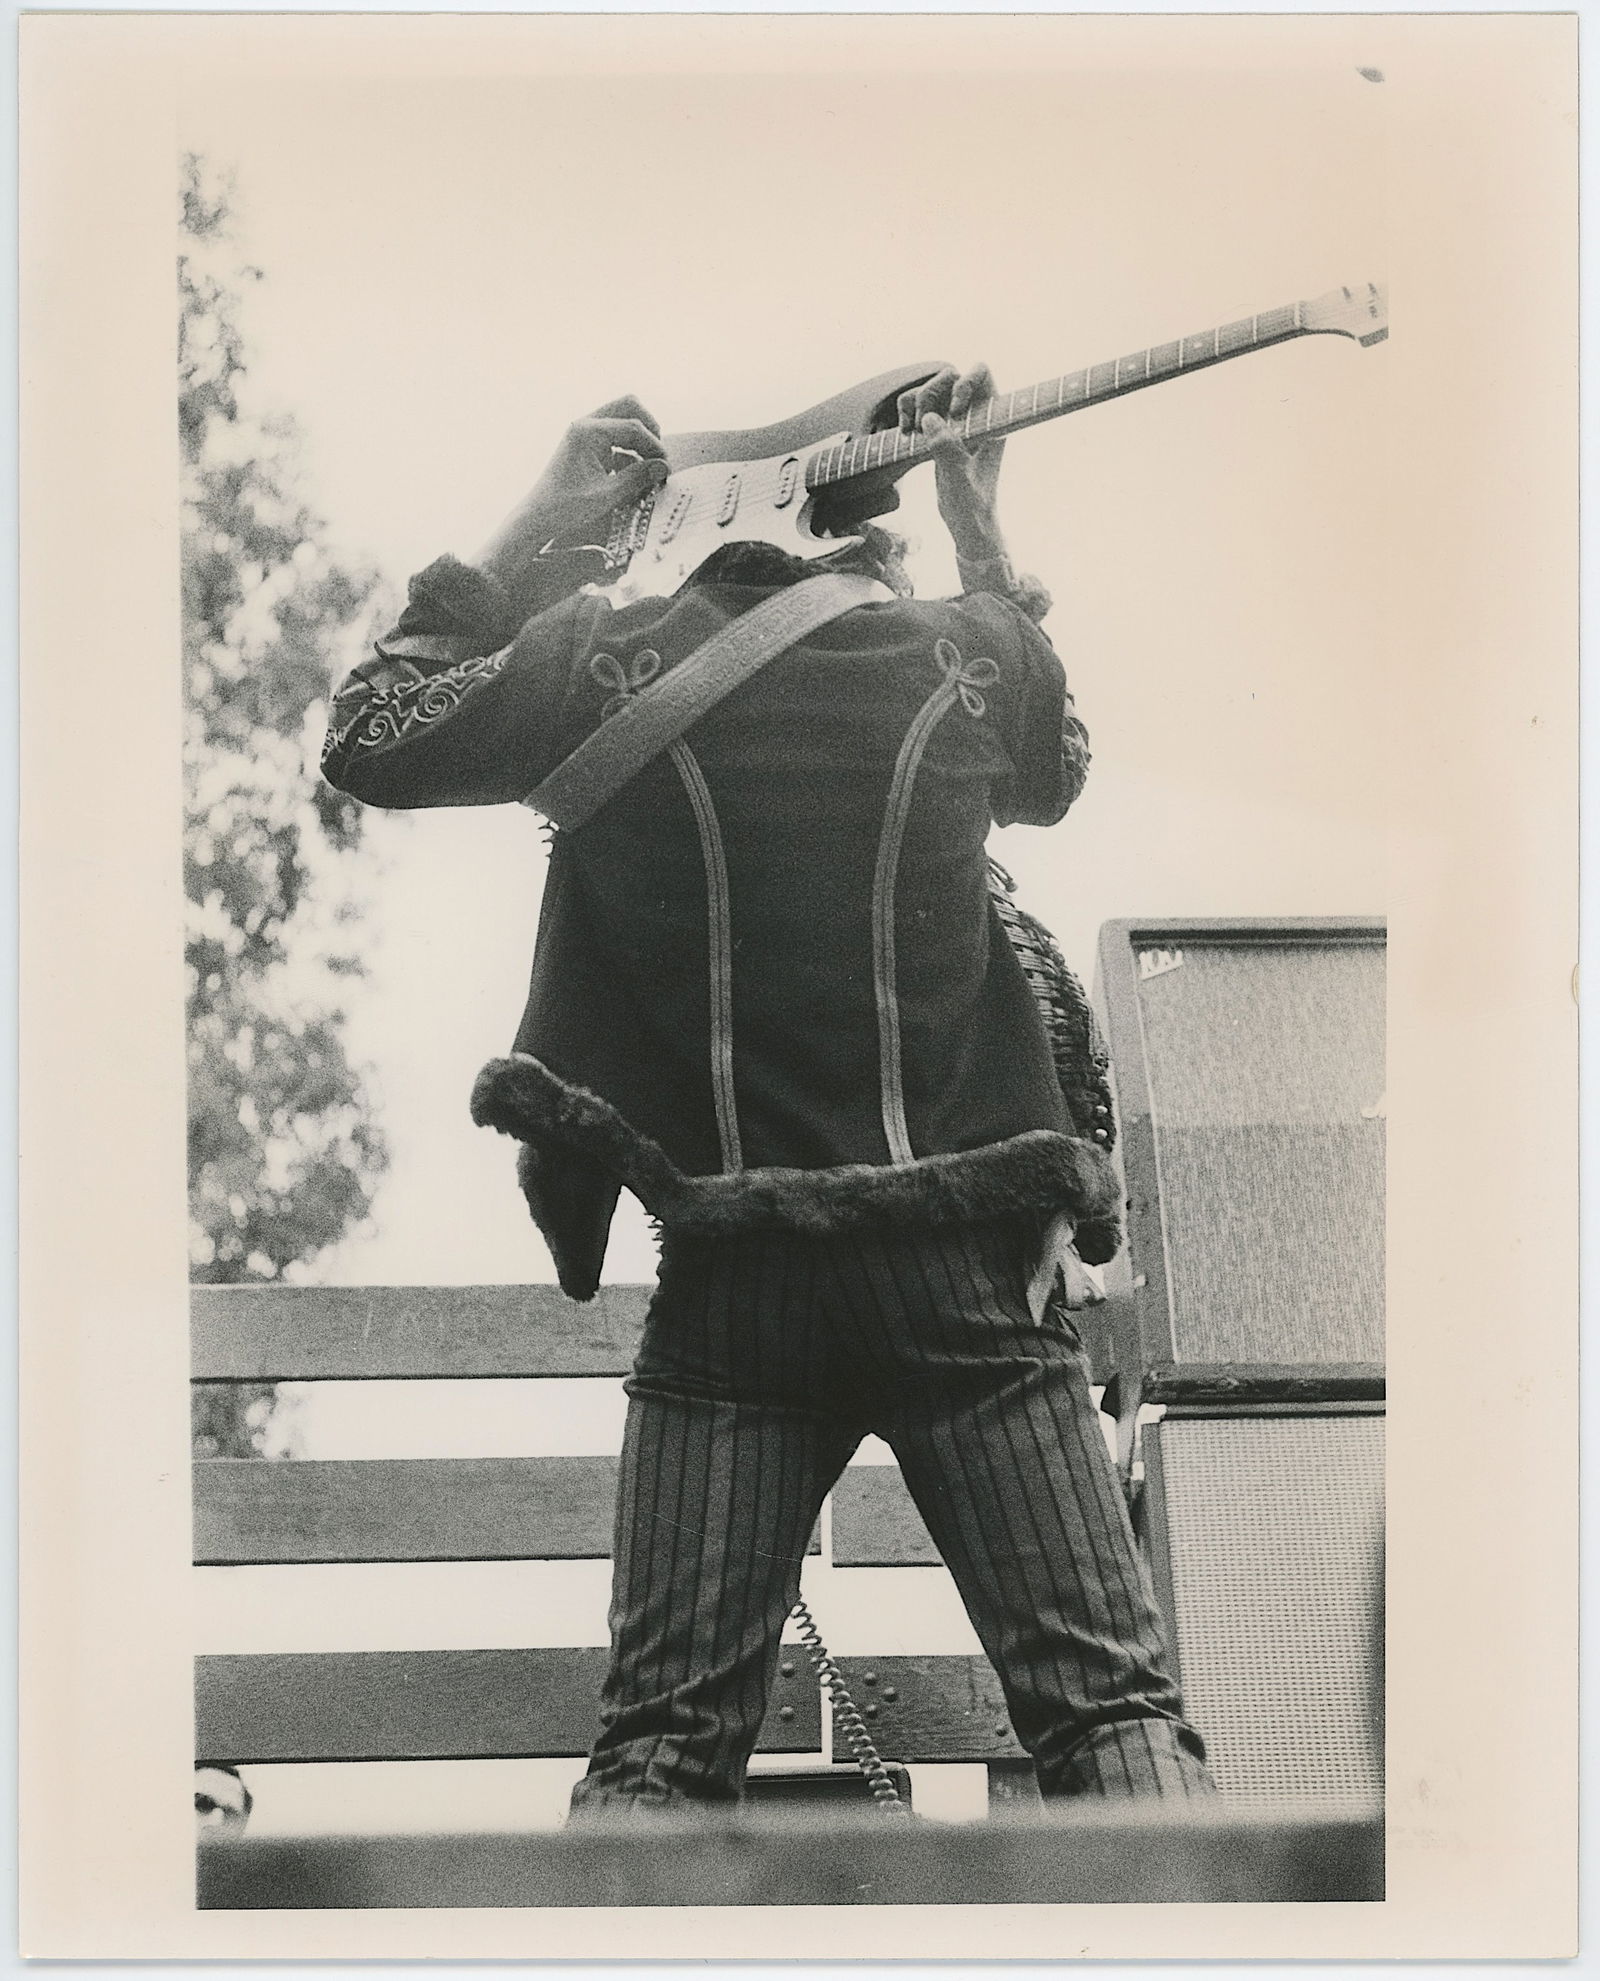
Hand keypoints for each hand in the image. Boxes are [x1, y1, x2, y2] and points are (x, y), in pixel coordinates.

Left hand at [477, 395, 669, 601]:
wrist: (539, 516)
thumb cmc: (567, 506)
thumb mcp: (608, 494)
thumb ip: (638, 477)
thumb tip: (664, 467)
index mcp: (588, 431)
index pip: (633, 426)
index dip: (654, 446)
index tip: (665, 467)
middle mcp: (585, 425)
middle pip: (628, 407)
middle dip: (649, 429)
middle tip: (658, 454)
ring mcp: (584, 432)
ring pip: (622, 419)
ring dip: (639, 439)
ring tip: (648, 466)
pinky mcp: (586, 444)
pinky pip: (614, 436)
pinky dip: (627, 450)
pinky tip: (631, 474)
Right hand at [896, 364, 1007, 565]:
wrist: (965, 523)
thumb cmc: (972, 505)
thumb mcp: (960, 479)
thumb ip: (947, 449)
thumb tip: (929, 420)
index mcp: (991, 418)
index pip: (981, 373)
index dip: (963, 383)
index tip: (954, 413)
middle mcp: (973, 413)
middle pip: (949, 374)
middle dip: (929, 393)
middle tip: (923, 423)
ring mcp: (954, 420)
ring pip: (930, 387)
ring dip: (914, 402)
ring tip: (913, 430)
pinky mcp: (938, 430)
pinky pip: (917, 405)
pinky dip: (905, 413)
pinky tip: (906, 434)